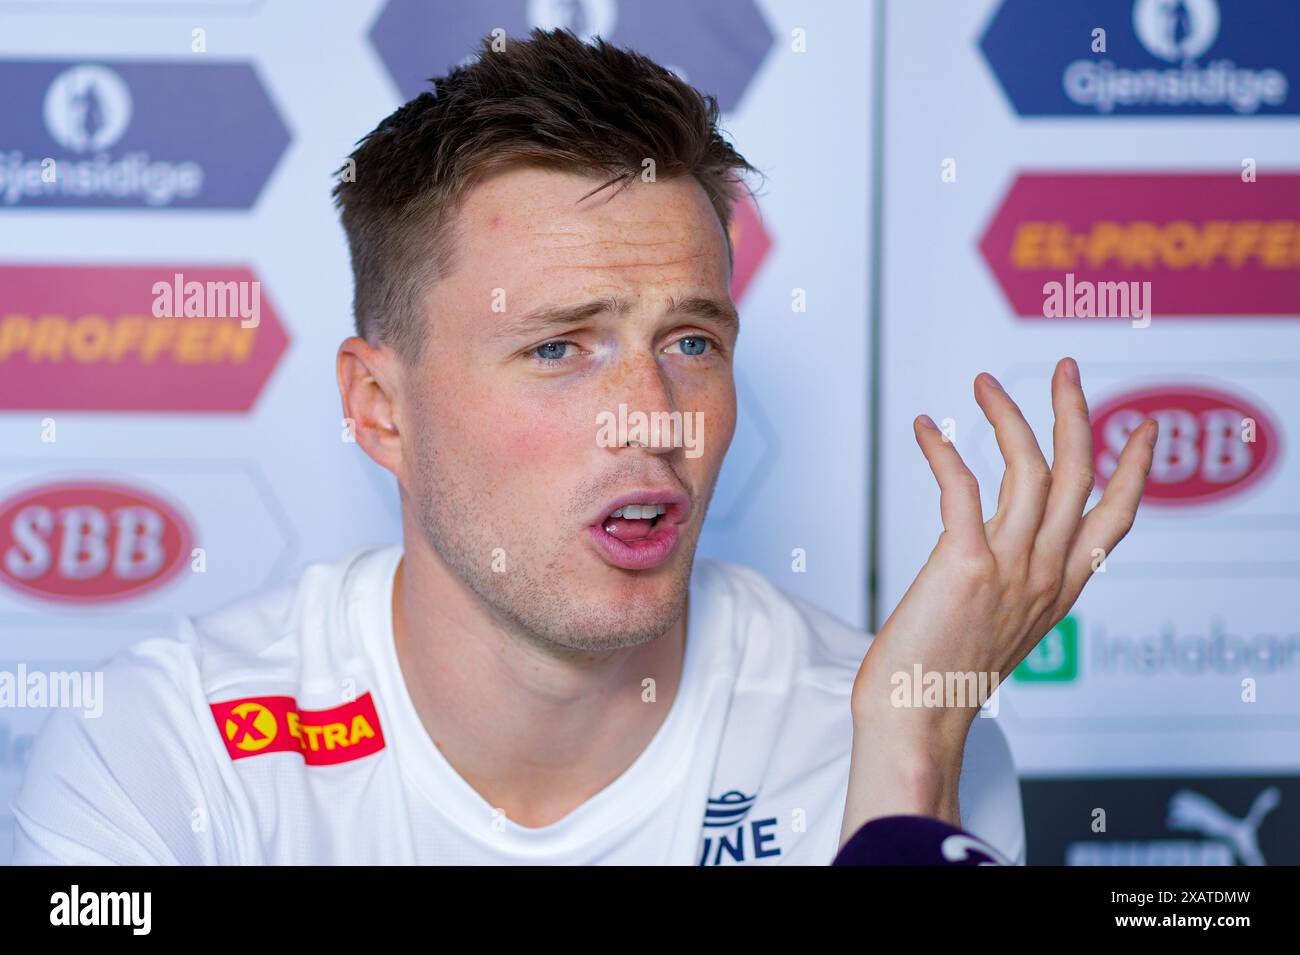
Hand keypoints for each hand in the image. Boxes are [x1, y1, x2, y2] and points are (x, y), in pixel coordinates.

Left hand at [840, 357, 1155, 845]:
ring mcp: (1011, 568)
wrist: (916, 721)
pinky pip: (963, 486)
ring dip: (1010, 416)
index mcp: (1059, 590)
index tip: (1139, 428)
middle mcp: (1045, 574)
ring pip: (1031, 469)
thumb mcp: (998, 629)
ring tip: (984, 384)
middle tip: (1067, 369)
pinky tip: (926, 428)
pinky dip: (943, 449)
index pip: (1114, 520)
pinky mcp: (966, 564)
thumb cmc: (941, 679)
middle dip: (1076, 414)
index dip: (1131, 469)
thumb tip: (988, 554)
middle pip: (1079, 475)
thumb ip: (1009, 586)